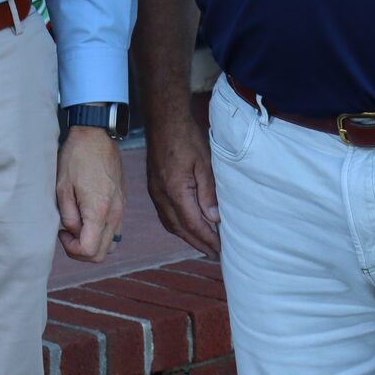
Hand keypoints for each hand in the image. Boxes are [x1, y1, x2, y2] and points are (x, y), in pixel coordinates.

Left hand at [56, 126, 125, 262]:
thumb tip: (73, 233)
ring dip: (93, 244)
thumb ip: (68, 216)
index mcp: (99, 210)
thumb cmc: (76, 157)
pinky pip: (115, 229)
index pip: (90, 251)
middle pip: (102, 253)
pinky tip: (87, 217)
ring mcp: (121, 207)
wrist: (97, 134)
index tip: (61, 233)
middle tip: (66, 234)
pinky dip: (102, 233)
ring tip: (77, 227)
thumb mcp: (62, 187)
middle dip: (81, 251)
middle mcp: (115, 212)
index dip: (72, 249)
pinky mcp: (122, 201)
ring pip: (112, 245)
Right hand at [146, 117, 219, 257]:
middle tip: (215, 253)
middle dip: (198, 243)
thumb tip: (214, 218)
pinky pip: (164, 214)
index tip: (221, 249)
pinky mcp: (153, 187)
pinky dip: (177, 225)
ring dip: (187, 236)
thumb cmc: (186, 138)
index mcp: (175, 190)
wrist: (164, 120)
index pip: (193, 224)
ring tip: (203, 244)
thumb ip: (208, 192)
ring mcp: (155, 192)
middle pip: (180, 229)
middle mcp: (161, 195)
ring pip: (170, 223)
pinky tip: (187, 226)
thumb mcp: (204, 163)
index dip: (207, 239)